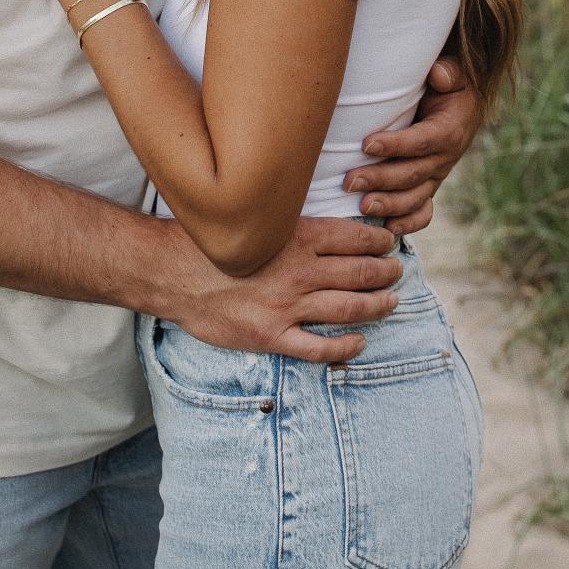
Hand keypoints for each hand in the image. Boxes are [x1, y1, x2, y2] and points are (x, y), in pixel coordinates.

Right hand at [162, 216, 402, 362]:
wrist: (171, 272)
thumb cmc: (211, 241)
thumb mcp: (255, 220)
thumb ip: (289, 223)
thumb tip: (321, 221)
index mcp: (295, 237)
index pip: (353, 238)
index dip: (379, 242)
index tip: (389, 244)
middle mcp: (298, 271)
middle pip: (359, 273)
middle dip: (385, 273)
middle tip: (397, 273)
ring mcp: (287, 306)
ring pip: (348, 308)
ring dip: (376, 306)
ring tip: (390, 302)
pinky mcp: (272, 335)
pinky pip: (319, 348)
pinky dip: (345, 347)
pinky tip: (359, 342)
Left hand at [343, 57, 480, 235]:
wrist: (462, 106)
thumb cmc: (448, 86)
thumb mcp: (453, 73)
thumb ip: (448, 72)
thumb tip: (438, 74)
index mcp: (449, 131)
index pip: (421, 141)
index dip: (395, 144)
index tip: (366, 144)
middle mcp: (444, 158)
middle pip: (412, 174)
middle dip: (380, 179)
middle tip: (349, 182)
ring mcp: (436, 176)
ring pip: (414, 197)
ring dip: (388, 205)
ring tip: (362, 207)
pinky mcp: (429, 186)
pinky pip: (423, 211)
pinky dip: (408, 223)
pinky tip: (388, 229)